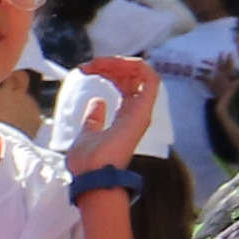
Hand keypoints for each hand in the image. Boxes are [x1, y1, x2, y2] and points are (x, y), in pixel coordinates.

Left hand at [75, 55, 162, 169]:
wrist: (92, 175)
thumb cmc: (88, 162)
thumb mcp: (87, 133)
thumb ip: (94, 119)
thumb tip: (97, 103)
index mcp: (125, 117)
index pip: (124, 85)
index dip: (109, 72)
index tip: (88, 70)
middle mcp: (136, 112)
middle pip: (133, 77)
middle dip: (112, 64)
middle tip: (91, 65)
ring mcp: (141, 111)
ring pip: (143, 74)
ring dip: (121, 63)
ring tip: (99, 63)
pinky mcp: (143, 110)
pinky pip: (151, 80)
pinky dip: (137, 66)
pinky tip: (116, 64)